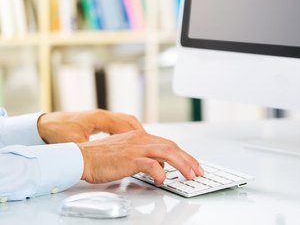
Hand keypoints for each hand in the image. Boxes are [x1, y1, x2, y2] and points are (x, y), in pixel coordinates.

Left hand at [37, 109, 143, 143]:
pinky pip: (120, 125)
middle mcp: (103, 115)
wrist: (45, 124)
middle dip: (144, 134)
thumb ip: (91, 147)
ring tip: (145, 144)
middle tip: (153, 146)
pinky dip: (128, 132)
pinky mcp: (99, 121)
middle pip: (131, 122)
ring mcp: (102, 117)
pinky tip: (130, 142)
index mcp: (100, 118)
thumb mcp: (75, 142)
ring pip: (127, 122)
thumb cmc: (58, 131)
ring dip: (138, 132)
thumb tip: (103, 156)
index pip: (127, 125)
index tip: (148, 146)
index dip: (140, 136)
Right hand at [77, 131, 203, 184]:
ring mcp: (136, 148)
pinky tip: (163, 180)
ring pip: (167, 153)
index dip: (183, 154)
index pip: (168, 144)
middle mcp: (141, 139)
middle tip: (198, 171)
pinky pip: (150, 164)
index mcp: (141, 136)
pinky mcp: (129, 158)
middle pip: (172, 147)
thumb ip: (144, 156)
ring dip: (182, 165)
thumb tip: (159, 166)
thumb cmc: (102, 157)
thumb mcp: (127, 153)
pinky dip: (160, 172)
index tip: (193, 164)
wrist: (82, 157)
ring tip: (190, 176)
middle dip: (188, 160)